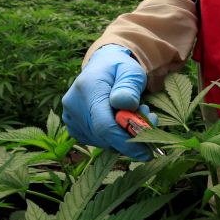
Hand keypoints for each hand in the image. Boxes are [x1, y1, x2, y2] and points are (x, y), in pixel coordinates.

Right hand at [61, 45, 156, 160]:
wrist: (101, 66)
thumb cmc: (120, 68)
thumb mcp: (131, 71)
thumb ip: (129, 86)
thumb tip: (126, 104)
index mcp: (88, 89)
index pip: (104, 126)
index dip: (125, 143)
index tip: (146, 152)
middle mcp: (74, 105)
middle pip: (104, 137)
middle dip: (130, 136)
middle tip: (149, 119)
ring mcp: (70, 117)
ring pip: (101, 141)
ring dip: (123, 136)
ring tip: (135, 114)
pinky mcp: (73, 126)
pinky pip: (97, 141)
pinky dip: (113, 137)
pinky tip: (120, 121)